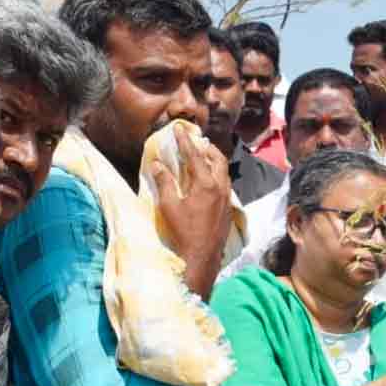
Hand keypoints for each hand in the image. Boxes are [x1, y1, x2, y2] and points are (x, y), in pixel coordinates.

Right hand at [151, 123, 231, 296]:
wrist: (202, 257)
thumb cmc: (183, 232)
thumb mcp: (169, 206)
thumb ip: (164, 182)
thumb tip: (157, 163)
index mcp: (206, 184)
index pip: (195, 155)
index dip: (185, 140)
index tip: (179, 128)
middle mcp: (221, 188)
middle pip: (217, 159)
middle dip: (206, 147)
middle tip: (195, 140)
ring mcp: (227, 199)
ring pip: (224, 171)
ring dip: (213, 160)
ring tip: (202, 156)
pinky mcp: (227, 209)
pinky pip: (225, 184)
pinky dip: (217, 174)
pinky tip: (207, 179)